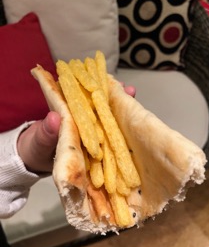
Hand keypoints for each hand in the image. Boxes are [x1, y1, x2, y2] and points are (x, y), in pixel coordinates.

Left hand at [17, 86, 134, 173]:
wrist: (36, 164)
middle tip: (130, 91)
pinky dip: (118, 142)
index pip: (87, 97)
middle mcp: (82, 122)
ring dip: (120, 118)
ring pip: (108, 124)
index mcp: (70, 114)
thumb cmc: (36, 148)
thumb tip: (54, 117)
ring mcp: (89, 136)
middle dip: (116, 99)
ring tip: (134, 111)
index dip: (99, 88)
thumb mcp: (38, 141)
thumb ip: (45, 132)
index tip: (111, 81)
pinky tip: (130, 140)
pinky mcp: (94, 150)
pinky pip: (108, 145)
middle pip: (102, 108)